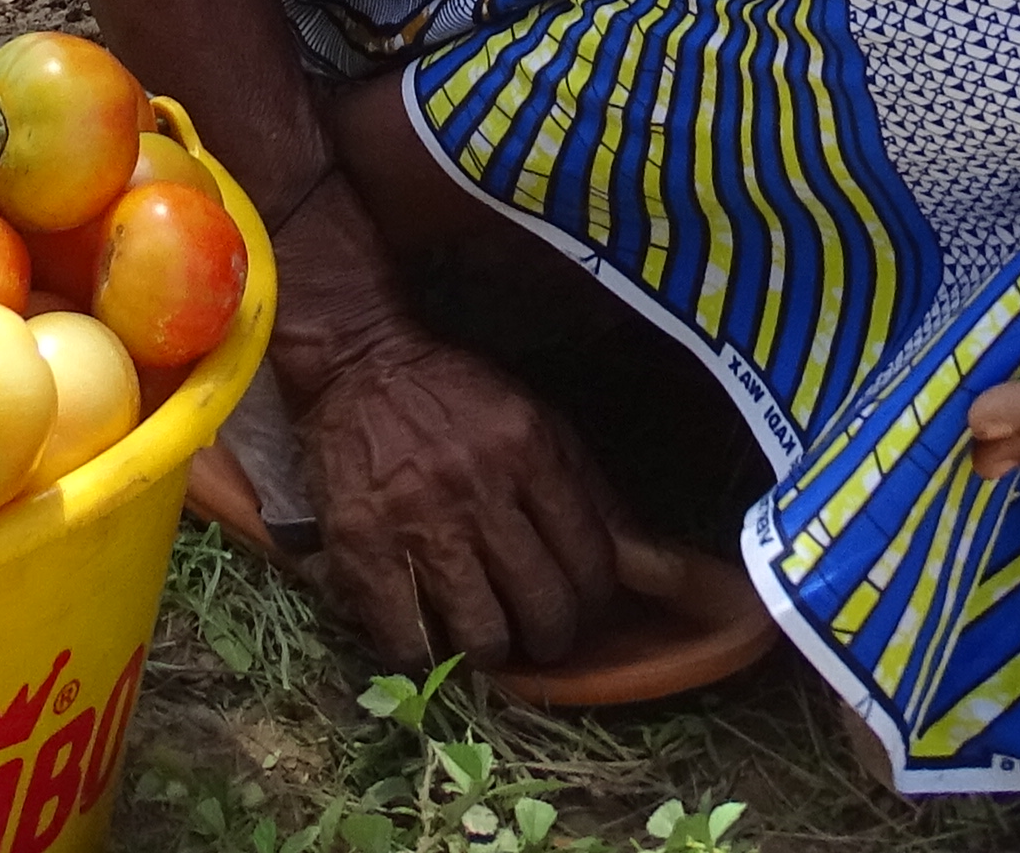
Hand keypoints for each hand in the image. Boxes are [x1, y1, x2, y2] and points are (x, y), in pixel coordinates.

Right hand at [290, 321, 640, 673]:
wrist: (356, 365)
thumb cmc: (456, 398)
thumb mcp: (537, 423)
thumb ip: (594, 497)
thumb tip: (663, 570)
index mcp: (531, 450)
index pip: (591, 562)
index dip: (593, 601)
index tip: (579, 603)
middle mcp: (481, 489)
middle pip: (543, 607)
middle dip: (550, 636)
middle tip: (535, 633)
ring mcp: (419, 523)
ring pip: (482, 637)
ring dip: (491, 650)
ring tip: (483, 635)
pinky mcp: (362, 550)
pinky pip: (408, 643)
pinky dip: (425, 655)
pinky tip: (429, 635)